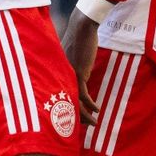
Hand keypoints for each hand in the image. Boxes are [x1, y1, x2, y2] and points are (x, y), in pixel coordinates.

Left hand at [61, 9, 101, 125]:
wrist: (82, 28)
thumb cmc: (79, 39)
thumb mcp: (75, 57)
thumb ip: (74, 67)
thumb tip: (81, 77)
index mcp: (58, 75)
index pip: (62, 98)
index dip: (70, 110)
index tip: (76, 119)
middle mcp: (61, 78)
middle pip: (67, 104)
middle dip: (76, 118)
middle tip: (84, 127)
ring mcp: (69, 77)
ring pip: (75, 102)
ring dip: (85, 115)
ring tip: (92, 123)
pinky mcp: (78, 74)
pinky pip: (84, 95)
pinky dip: (90, 104)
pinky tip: (96, 109)